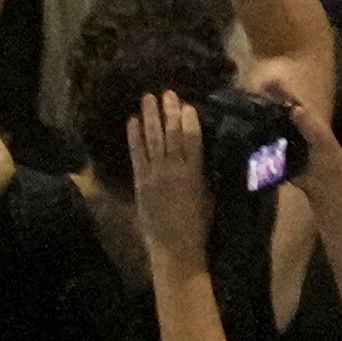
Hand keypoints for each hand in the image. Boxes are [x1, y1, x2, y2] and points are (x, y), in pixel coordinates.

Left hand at [116, 87, 212, 278]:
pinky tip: (130, 121)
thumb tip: (208, 151)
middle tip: (167, 92)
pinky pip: (136, 153)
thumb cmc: (199, 225)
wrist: (176, 248)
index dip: (190, 121)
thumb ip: (206, 173)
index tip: (188, 104)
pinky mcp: (140, 181)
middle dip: (169, 112)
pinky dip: (133, 136)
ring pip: (152, 139)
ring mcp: (154, 174)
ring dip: (149, 117)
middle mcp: (173, 170)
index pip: (193, 140)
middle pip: (171, 135)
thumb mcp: (210, 196)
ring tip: (147, 97)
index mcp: (194, 173)